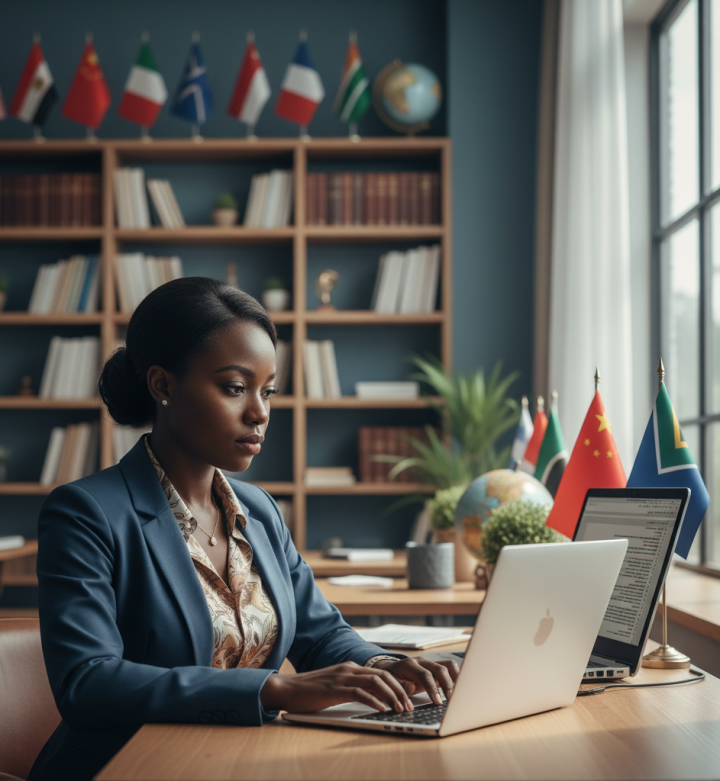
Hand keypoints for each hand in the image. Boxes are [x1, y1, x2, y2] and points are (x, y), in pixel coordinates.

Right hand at [260, 661, 414, 713]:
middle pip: (383, 676)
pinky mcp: (335, 689)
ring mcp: (342, 677)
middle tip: (409, 706)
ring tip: (400, 709)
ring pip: (375, 682)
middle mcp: (349, 669)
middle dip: (399, 691)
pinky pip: (360, 693)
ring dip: (391, 696)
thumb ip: (352, 688)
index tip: (408, 698)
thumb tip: (372, 699)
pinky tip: (382, 709)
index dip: (397, 685)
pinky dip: (374, 701)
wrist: (287, 688)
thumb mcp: (336, 687)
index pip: (381, 673)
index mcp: (351, 667)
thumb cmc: (310, 691)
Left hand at [371, 657, 459, 704]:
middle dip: (447, 685)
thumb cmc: (389, 680)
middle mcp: (420, 661)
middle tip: (452, 700)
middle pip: (439, 669)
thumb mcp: (390, 685)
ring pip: (447, 666)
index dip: (433, 688)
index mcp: (408, 665)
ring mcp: (429, 663)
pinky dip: (456, 676)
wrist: (388, 670)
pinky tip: (459, 688)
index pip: (424, 675)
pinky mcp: (435, 668)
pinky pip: (449, 668)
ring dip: (455, 679)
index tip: (438, 702)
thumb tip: (411, 688)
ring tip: (459, 694)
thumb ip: (400, 687)